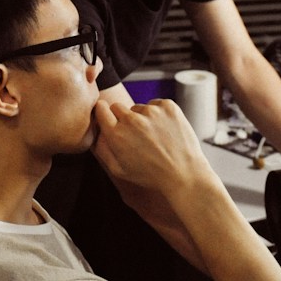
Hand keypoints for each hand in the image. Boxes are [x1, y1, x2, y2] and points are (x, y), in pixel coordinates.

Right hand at [89, 98, 210, 195]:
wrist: (184, 174)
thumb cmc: (151, 175)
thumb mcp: (119, 170)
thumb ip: (102, 149)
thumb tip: (96, 131)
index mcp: (116, 134)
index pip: (101, 109)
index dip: (104, 113)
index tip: (108, 117)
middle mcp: (132, 120)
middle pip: (118, 107)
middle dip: (122, 118)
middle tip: (134, 134)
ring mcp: (151, 111)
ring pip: (139, 107)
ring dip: (142, 118)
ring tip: (154, 137)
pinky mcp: (168, 106)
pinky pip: (156, 104)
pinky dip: (158, 114)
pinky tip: (164, 130)